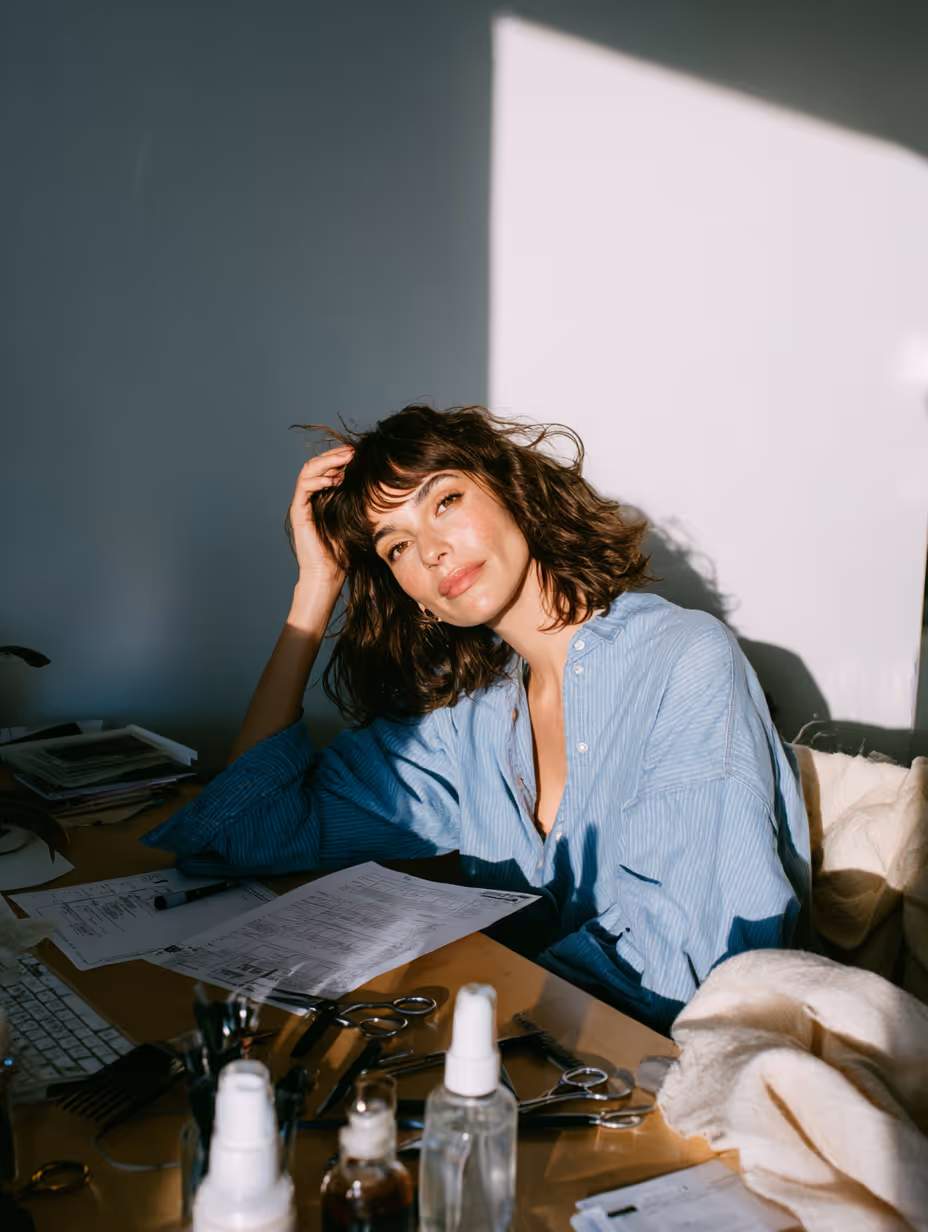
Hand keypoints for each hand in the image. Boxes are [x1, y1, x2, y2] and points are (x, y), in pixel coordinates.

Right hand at [288, 445, 352, 583]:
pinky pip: (304, 487)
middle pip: (317, 465)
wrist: (329, 573)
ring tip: (345, 459)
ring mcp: (303, 503)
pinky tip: (333, 480)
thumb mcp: (357, 518)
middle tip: (352, 450)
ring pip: (309, 471)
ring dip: (327, 462)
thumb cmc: (345, 550)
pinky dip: (317, 480)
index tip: (359, 453)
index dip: (341, 458)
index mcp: (323, 496)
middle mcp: (311, 497)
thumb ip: (360, 499)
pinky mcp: (298, 512)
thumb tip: (378, 480)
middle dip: (335, 455)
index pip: (328, 468)